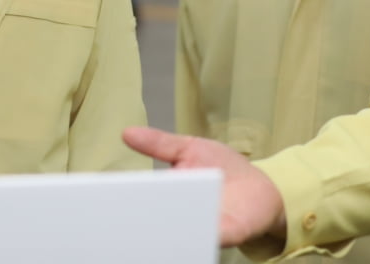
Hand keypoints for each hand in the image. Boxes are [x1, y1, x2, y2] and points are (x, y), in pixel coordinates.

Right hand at [122, 127, 286, 247]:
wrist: (263, 187)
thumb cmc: (223, 168)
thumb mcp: (188, 147)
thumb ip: (159, 143)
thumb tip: (127, 132)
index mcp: (168, 192)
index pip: (141, 196)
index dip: (124, 194)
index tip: (106, 191)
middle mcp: (180, 214)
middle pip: (153, 218)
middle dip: (137, 214)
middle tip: (121, 208)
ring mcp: (201, 226)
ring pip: (176, 233)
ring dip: (164, 227)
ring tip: (149, 219)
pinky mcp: (225, 234)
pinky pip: (207, 238)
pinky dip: (197, 234)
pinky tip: (188, 226)